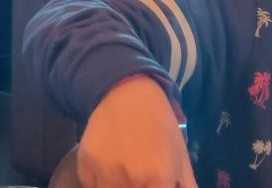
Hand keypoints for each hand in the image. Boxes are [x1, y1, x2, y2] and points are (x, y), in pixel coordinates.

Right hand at [76, 75, 195, 187]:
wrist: (127, 93)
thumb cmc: (159, 125)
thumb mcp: (180, 158)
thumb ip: (186, 186)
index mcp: (158, 178)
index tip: (151, 184)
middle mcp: (130, 178)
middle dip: (136, 187)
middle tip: (138, 177)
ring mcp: (104, 171)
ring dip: (116, 186)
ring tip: (123, 174)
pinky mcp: (85, 162)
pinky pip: (90, 185)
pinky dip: (97, 182)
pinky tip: (107, 167)